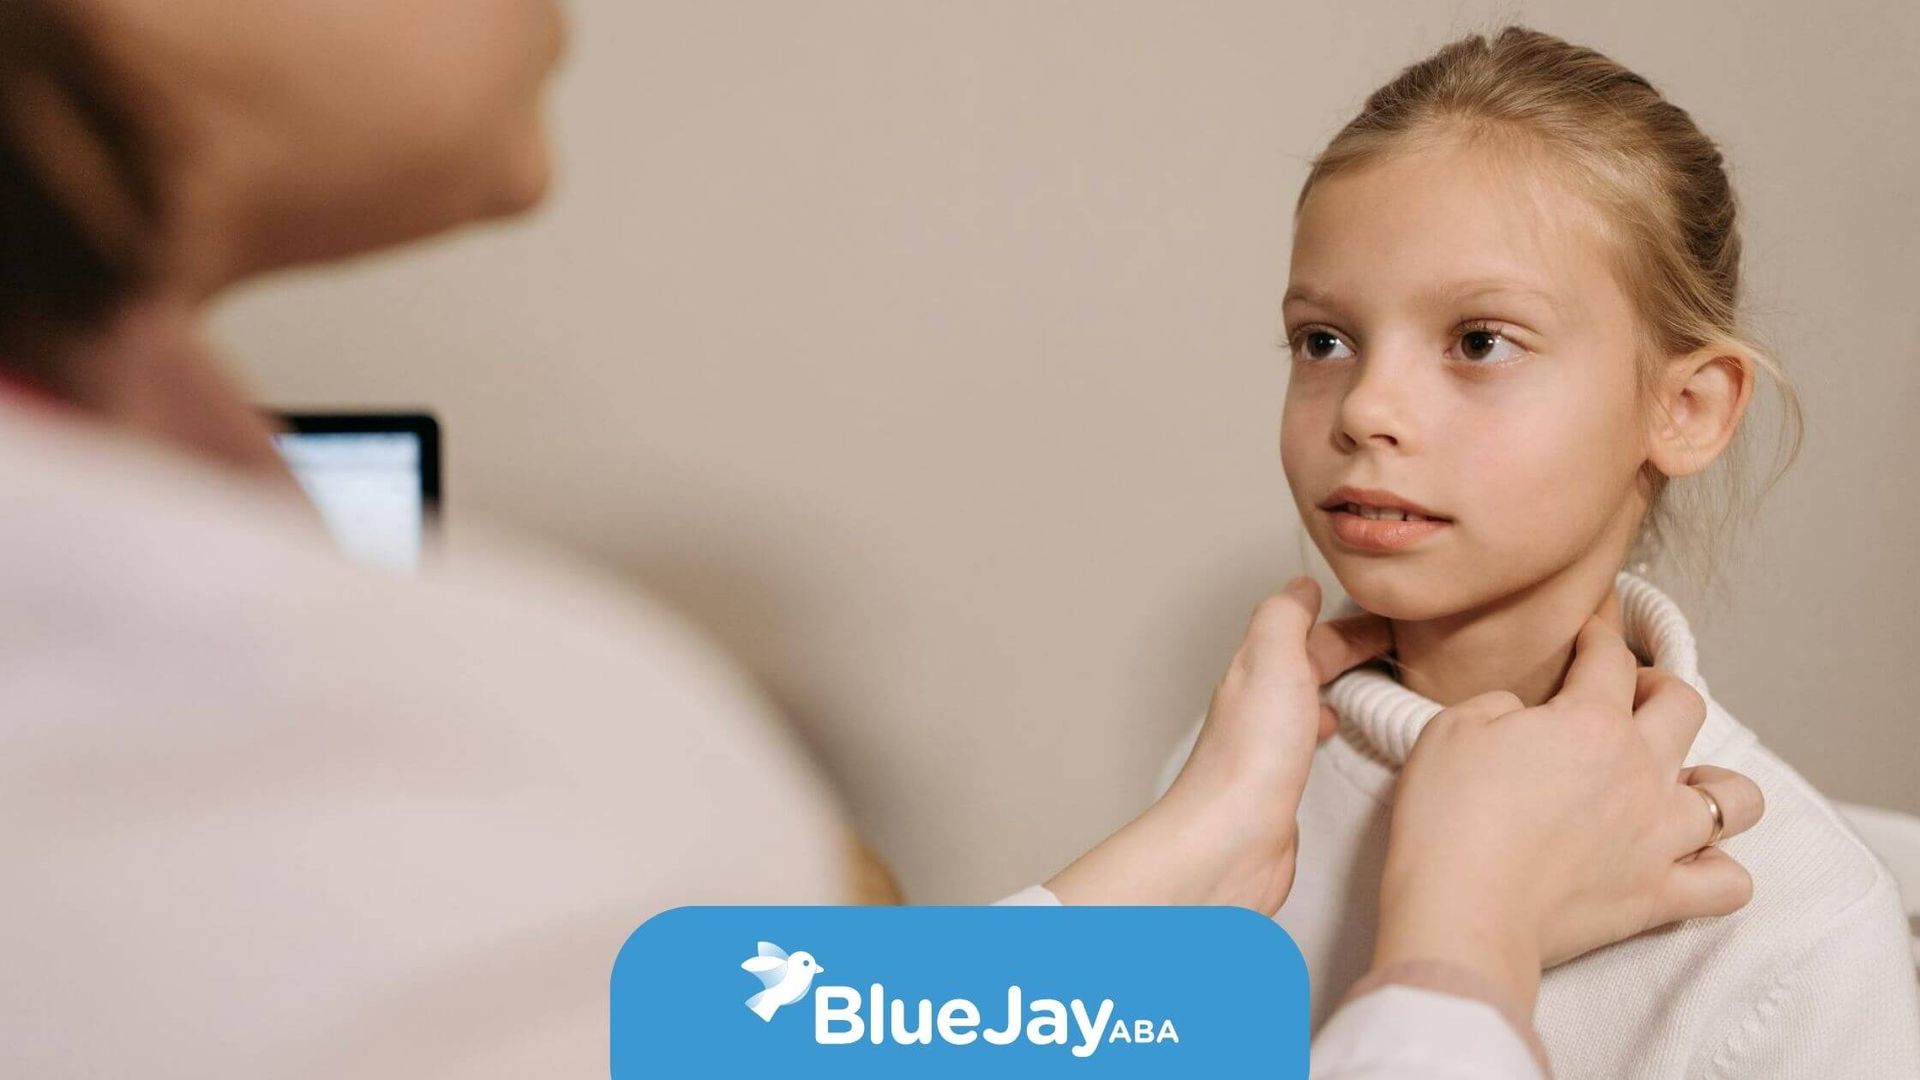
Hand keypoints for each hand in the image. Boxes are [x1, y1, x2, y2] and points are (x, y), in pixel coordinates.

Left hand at [1046, 576, 1387, 911]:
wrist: (1231, 838)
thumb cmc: (1250, 757)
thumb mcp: (1271, 657)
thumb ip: (1285, 616)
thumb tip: (1298, 585)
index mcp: (1258, 669)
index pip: (1305, 630)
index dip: (1343, 620)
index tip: (1384, 616)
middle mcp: (1260, 704)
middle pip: (1308, 663)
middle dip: (1346, 649)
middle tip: (1391, 645)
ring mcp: (1270, 745)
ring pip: (1308, 699)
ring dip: (1338, 685)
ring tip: (1374, 684)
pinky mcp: (1283, 784)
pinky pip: (1310, 741)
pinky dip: (1328, 728)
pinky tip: (1339, 738)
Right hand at [1371, 615, 1763, 1015]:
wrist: (1462, 912)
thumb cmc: (1448, 818)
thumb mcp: (1450, 729)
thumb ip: (1498, 705)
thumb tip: (1522, 716)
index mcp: (1591, 721)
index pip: (1611, 657)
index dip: (1598, 636)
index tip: (1586, 636)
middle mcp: (1641, 770)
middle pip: (1685, 705)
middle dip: (1658, 689)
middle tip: (1626, 700)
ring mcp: (1660, 836)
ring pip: (1736, 797)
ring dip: (1713, 783)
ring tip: (1678, 785)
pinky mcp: (1658, 896)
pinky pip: (1728, 883)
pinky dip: (1718, 868)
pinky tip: (1687, 859)